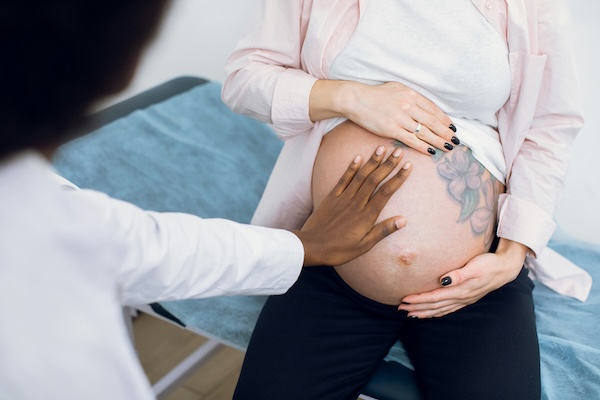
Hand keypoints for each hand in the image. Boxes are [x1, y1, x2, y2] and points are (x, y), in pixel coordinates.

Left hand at [294, 145, 411, 266]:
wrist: (312, 246)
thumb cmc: (339, 250)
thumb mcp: (364, 245)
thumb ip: (383, 231)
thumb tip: (403, 220)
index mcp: (367, 215)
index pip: (386, 192)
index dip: (398, 178)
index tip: (408, 165)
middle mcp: (357, 203)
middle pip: (375, 180)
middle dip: (388, 164)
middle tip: (398, 151)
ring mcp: (343, 198)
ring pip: (361, 176)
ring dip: (372, 161)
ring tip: (382, 148)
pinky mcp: (332, 197)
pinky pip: (343, 179)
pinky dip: (351, 168)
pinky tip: (358, 157)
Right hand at [309, 80, 458, 154]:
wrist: (356, 99)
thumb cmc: (375, 94)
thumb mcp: (397, 88)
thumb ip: (411, 97)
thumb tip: (424, 107)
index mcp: (411, 94)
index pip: (433, 109)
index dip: (444, 120)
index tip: (452, 128)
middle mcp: (408, 105)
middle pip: (432, 122)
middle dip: (445, 132)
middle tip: (455, 141)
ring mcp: (400, 118)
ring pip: (424, 132)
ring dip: (438, 141)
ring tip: (447, 147)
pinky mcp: (391, 129)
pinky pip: (411, 140)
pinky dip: (423, 146)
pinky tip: (431, 152)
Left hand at [398, 239, 527, 317]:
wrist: (505, 268)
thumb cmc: (488, 264)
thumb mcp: (474, 266)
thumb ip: (459, 274)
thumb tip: (443, 280)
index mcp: (460, 290)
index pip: (434, 297)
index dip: (419, 299)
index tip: (405, 299)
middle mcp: (460, 297)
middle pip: (434, 306)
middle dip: (417, 307)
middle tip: (401, 308)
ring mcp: (463, 300)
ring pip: (440, 309)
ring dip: (424, 312)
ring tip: (409, 313)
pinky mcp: (466, 298)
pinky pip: (447, 309)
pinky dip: (436, 312)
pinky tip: (429, 313)